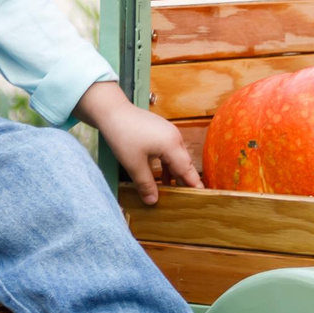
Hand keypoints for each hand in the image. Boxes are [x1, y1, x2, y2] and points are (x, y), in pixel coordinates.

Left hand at [74, 81, 202, 201]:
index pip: (187, 169)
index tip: (202, 197)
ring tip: (172, 190)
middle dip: (184, 180)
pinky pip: (169, 150)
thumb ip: (145, 184)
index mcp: (172, 145)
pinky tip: (161, 174)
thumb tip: (152, 201)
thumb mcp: (133, 165)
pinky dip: (167, 163)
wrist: (111, 111)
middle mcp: (175, 137)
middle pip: (184, 163)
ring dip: (174, 173)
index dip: (194, 184)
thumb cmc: (123, 136)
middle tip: (186, 198)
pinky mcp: (160, 130)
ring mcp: (168, 132)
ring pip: (176, 157)